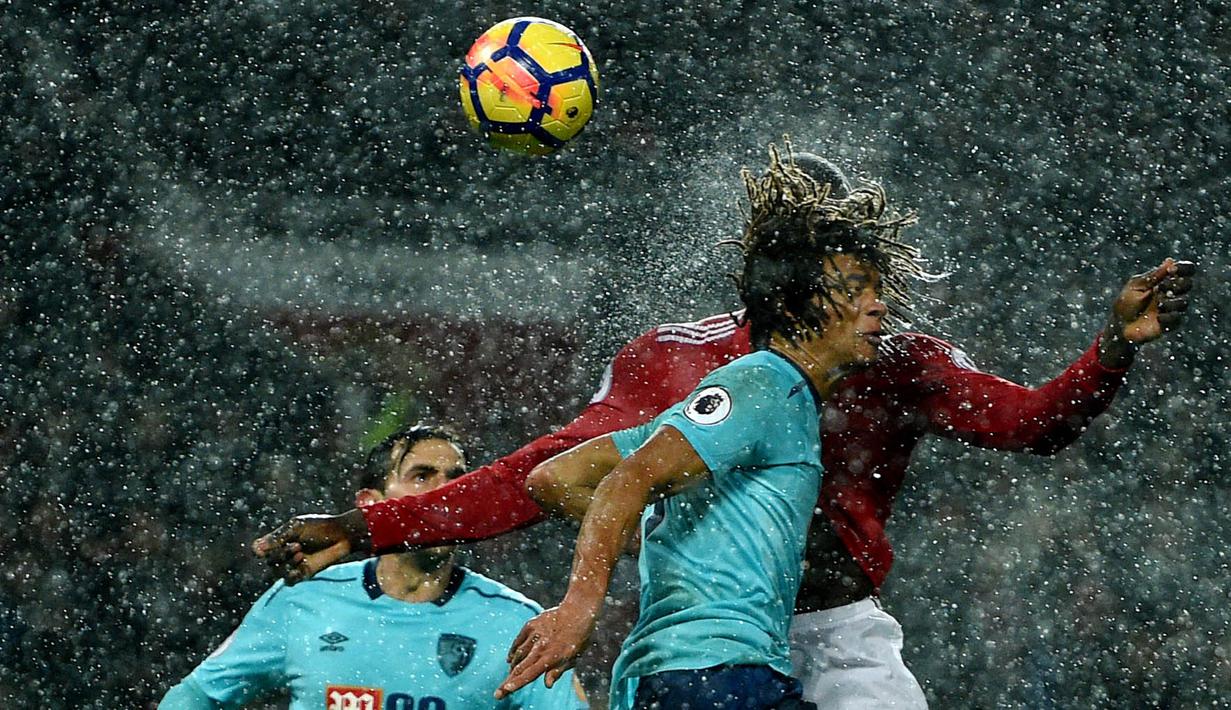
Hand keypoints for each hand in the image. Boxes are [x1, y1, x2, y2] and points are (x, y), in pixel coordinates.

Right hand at [251, 509, 370, 584]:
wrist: (342, 535)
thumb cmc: (321, 527)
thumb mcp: (297, 527)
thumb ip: (278, 538)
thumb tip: (256, 549)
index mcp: (280, 540)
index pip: (261, 550)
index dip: (263, 550)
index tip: (268, 547)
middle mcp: (284, 553)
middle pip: (269, 561)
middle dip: (281, 554)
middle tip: (298, 545)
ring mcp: (293, 565)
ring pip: (277, 572)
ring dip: (287, 564)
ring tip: (301, 554)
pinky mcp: (303, 574)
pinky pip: (289, 581)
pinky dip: (291, 575)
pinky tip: (300, 567)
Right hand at [496, 602, 597, 698]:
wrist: (577, 611)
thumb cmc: (578, 638)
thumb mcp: (572, 658)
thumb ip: (558, 671)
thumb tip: (547, 684)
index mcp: (551, 657)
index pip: (530, 674)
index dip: (517, 683)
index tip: (505, 690)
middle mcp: (540, 647)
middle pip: (519, 668)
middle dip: (507, 682)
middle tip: (498, 693)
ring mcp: (534, 635)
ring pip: (518, 654)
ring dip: (512, 667)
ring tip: (510, 675)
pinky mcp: (531, 625)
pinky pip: (518, 641)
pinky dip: (513, 651)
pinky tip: (511, 658)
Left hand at [1099, 258, 1194, 367]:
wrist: (1119, 325)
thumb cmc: (1125, 303)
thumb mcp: (1136, 286)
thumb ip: (1153, 276)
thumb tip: (1170, 261)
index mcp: (1164, 281)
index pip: (1184, 271)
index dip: (1184, 268)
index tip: (1172, 270)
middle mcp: (1171, 294)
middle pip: (1188, 284)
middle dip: (1176, 284)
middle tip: (1161, 287)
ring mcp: (1172, 309)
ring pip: (1184, 302)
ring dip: (1170, 302)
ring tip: (1158, 304)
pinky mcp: (1170, 323)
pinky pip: (1177, 318)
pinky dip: (1167, 316)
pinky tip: (1157, 317)